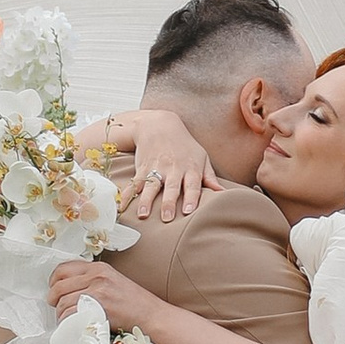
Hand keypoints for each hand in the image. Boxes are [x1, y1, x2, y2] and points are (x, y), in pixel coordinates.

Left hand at [48, 258, 162, 336]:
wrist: (153, 316)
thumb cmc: (135, 303)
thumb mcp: (113, 282)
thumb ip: (93, 281)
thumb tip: (69, 290)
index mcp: (98, 267)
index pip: (63, 268)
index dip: (53, 281)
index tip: (53, 291)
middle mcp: (96, 276)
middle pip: (59, 286)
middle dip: (53, 299)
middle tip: (56, 308)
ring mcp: (97, 291)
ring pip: (62, 302)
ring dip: (60, 314)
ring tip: (66, 320)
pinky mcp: (99, 307)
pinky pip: (71, 314)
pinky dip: (67, 323)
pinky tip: (73, 326)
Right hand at [111, 105, 221, 223]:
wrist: (160, 125)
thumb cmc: (184, 145)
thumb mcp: (201, 157)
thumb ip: (210, 177)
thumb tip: (222, 193)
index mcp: (190, 168)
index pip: (192, 185)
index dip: (191, 198)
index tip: (189, 211)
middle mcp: (173, 169)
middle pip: (171, 187)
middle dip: (169, 203)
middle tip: (167, 218)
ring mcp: (156, 168)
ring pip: (151, 186)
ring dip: (146, 200)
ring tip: (143, 215)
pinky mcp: (142, 167)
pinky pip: (135, 182)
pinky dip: (128, 194)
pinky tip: (122, 206)